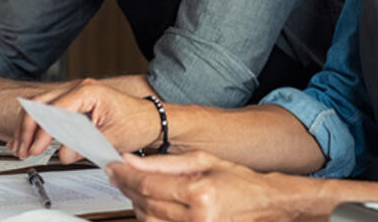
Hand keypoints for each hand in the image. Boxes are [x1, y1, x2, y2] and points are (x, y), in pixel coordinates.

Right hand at [11, 78, 159, 162]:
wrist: (150, 119)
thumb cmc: (137, 122)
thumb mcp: (112, 137)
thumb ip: (86, 145)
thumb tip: (63, 153)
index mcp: (87, 91)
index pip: (54, 110)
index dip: (42, 132)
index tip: (36, 150)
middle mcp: (79, 88)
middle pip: (40, 104)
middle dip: (27, 128)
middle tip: (22, 149)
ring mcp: (75, 94)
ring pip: (40, 106)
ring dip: (28, 127)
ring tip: (20, 147)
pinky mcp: (74, 103)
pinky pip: (48, 110)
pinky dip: (36, 124)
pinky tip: (27, 138)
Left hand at [107, 151, 301, 221]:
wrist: (265, 204)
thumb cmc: (238, 181)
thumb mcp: (201, 160)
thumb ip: (163, 163)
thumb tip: (131, 161)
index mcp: (200, 194)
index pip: (149, 186)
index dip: (125, 177)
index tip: (113, 168)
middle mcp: (198, 219)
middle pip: (145, 206)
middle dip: (128, 189)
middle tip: (119, 175)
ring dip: (138, 205)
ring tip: (138, 189)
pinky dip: (151, 218)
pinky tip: (150, 206)